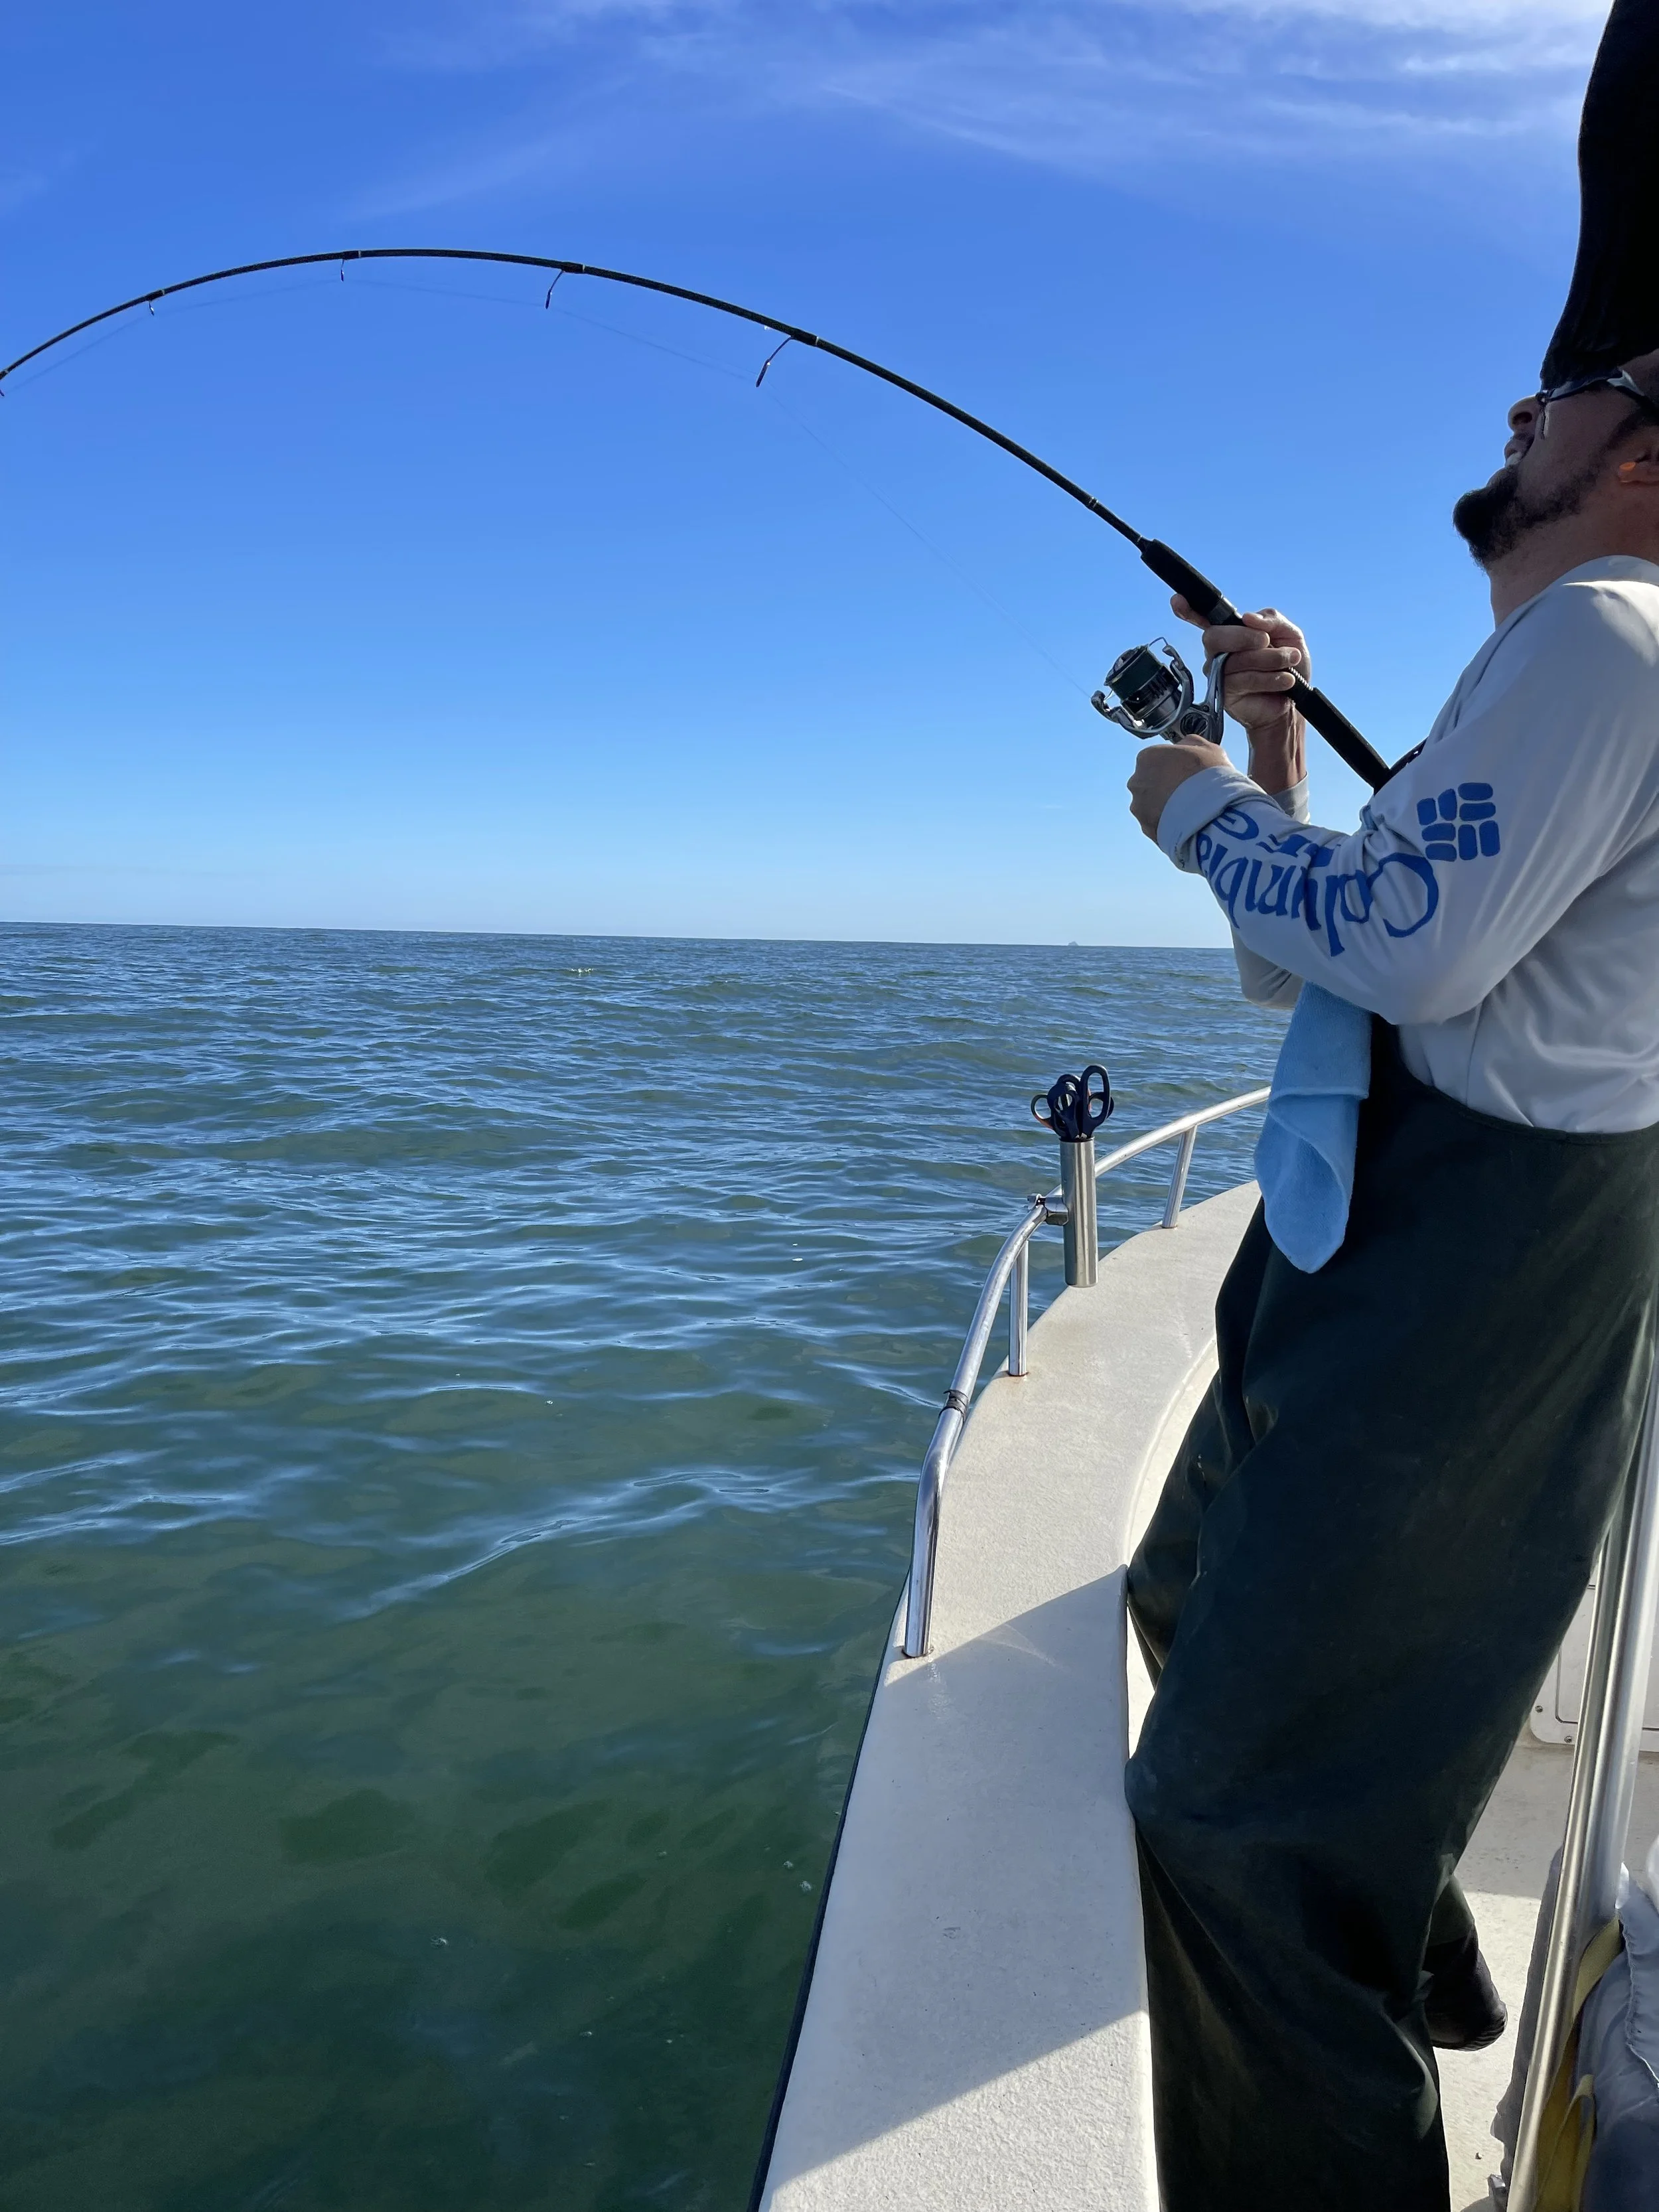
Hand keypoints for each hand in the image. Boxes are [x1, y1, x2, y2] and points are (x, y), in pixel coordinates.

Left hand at [1127, 733, 1227, 842]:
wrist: (1210, 816)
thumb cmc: (1208, 777)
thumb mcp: (1207, 748)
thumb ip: (1190, 743)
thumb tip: (1184, 745)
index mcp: (1147, 757)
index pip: (1157, 758)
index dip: (1175, 765)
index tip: (1188, 772)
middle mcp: (1136, 781)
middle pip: (1151, 782)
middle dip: (1166, 786)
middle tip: (1189, 792)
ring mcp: (1139, 807)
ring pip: (1151, 805)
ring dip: (1165, 806)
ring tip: (1189, 810)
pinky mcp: (1145, 829)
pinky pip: (1156, 823)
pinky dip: (1167, 823)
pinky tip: (1185, 822)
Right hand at [1170, 596, 1306, 795]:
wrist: (1294, 701)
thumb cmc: (1289, 667)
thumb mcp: (1290, 636)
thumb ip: (1273, 620)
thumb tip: (1249, 618)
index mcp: (1232, 633)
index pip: (1204, 619)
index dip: (1188, 610)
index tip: (1177, 601)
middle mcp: (1219, 652)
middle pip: (1214, 637)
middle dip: (1243, 637)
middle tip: (1266, 641)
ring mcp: (1218, 673)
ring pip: (1234, 660)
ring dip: (1268, 659)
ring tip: (1289, 663)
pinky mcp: (1223, 694)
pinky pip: (1241, 680)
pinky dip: (1268, 678)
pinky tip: (1285, 680)